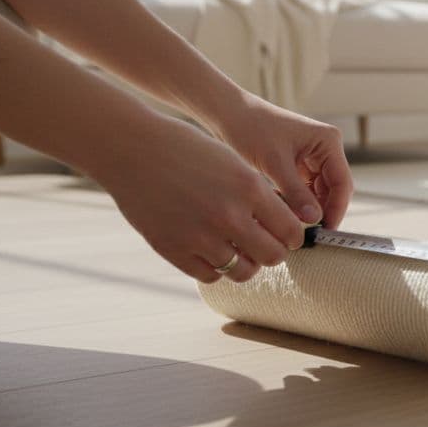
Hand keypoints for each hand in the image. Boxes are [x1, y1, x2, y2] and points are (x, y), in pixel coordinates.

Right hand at [89, 116, 308, 282]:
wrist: (134, 150)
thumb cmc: (188, 151)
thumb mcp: (234, 163)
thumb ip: (259, 195)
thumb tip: (284, 226)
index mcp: (249, 188)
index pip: (291, 231)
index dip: (293, 237)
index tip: (289, 236)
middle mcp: (228, 215)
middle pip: (272, 256)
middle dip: (274, 252)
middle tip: (267, 245)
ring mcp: (200, 236)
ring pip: (243, 272)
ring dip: (247, 264)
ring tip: (240, 251)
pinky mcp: (174, 250)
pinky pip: (211, 275)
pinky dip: (217, 267)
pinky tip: (213, 251)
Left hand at [210, 97, 352, 229]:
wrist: (229, 114)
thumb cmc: (251, 129)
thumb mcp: (275, 163)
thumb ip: (296, 193)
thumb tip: (315, 219)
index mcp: (328, 141)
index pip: (342, 182)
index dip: (337, 208)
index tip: (326, 231)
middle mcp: (325, 148)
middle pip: (334, 189)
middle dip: (323, 210)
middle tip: (308, 233)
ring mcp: (313, 156)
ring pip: (320, 192)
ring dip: (308, 207)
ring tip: (290, 220)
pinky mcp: (299, 164)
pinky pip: (305, 189)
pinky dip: (297, 202)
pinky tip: (283, 209)